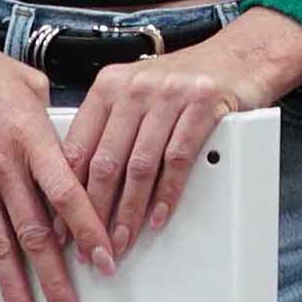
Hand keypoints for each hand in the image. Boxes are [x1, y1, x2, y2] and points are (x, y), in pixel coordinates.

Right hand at [0, 0, 111, 301]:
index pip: (68, 195)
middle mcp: (2, 166)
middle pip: (36, 234)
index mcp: (32, 137)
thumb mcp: (28, 82)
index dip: (88, 232)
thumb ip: (55, 121)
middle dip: (56, 281)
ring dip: (16, 290)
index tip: (106, 263)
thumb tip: (74, 147)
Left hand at [66, 10, 301, 257]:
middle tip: (92, 244)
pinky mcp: (203, 105)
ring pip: (140, 166)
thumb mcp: (137, 93)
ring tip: (123, 239)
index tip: (61, 225)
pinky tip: (157, 217)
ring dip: (129, 211)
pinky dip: (166, 195)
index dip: (67, 193)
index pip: (77, 147)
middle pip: (106, 161)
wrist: (240, 56)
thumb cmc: (185, 81)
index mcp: (109, 85)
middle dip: (95, 212)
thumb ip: (109, 126)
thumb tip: (80, 183)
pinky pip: (178, 160)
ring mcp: (170, 94)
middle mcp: (135, 86)